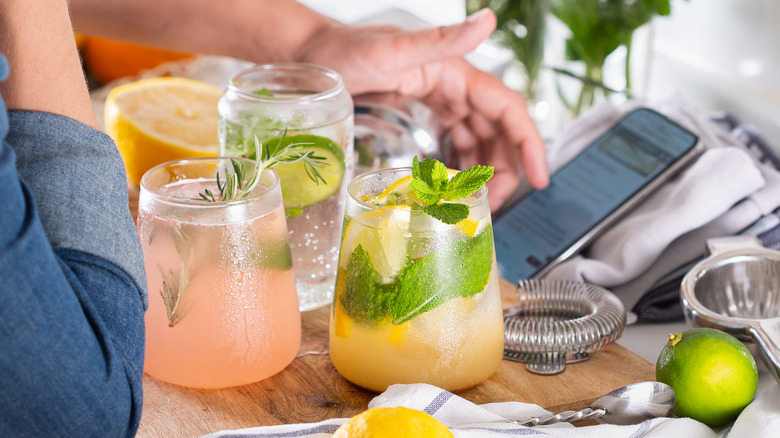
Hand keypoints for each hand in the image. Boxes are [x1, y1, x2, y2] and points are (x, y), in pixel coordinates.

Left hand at [298, 9, 548, 208]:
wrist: (313, 56)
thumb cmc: (345, 51)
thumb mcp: (391, 51)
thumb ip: (441, 40)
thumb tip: (487, 22)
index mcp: (455, 73)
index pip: (507, 109)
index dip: (529, 144)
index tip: (539, 179)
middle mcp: (454, 87)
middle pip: (498, 132)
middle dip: (506, 169)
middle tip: (497, 205)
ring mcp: (441, 100)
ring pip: (480, 140)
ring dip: (486, 172)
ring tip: (481, 203)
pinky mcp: (426, 113)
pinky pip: (457, 141)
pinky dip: (465, 164)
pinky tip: (460, 184)